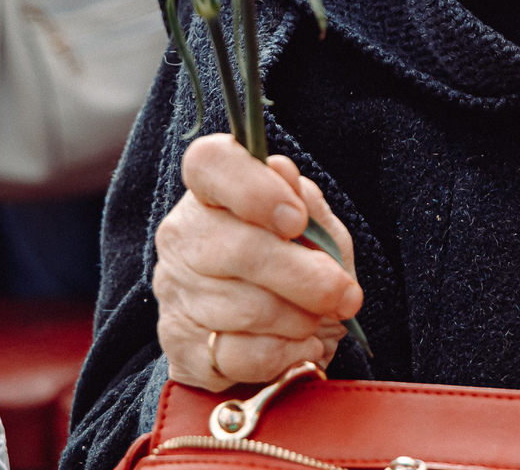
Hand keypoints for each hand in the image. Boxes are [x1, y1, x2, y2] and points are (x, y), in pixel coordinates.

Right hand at [155, 134, 361, 391]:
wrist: (280, 339)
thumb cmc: (299, 271)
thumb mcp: (317, 230)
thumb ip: (306, 202)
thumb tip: (286, 176)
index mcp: (213, 192)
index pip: (210, 164)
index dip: (254, 190)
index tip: (296, 221)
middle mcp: (184, 235)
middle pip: (240, 249)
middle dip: (306, 278)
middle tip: (343, 295)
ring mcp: (176, 291)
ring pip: (244, 308)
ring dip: (299, 320)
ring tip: (316, 321)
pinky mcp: (180, 346)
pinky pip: (239, 354)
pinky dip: (283, 355)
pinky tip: (298, 349)